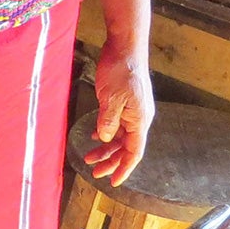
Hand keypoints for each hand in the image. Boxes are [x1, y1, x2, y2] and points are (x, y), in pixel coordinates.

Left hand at [87, 36, 154, 184]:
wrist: (125, 46)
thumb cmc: (120, 70)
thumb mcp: (111, 98)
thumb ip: (109, 121)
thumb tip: (107, 138)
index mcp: (139, 120)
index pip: (134, 152)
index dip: (124, 168)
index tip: (114, 182)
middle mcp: (139, 118)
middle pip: (127, 147)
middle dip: (112, 161)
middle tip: (95, 172)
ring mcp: (132, 110)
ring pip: (120, 136)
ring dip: (107, 147)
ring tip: (90, 156)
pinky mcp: (125, 102)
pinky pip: (117, 123)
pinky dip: (107, 132)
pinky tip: (96, 135)